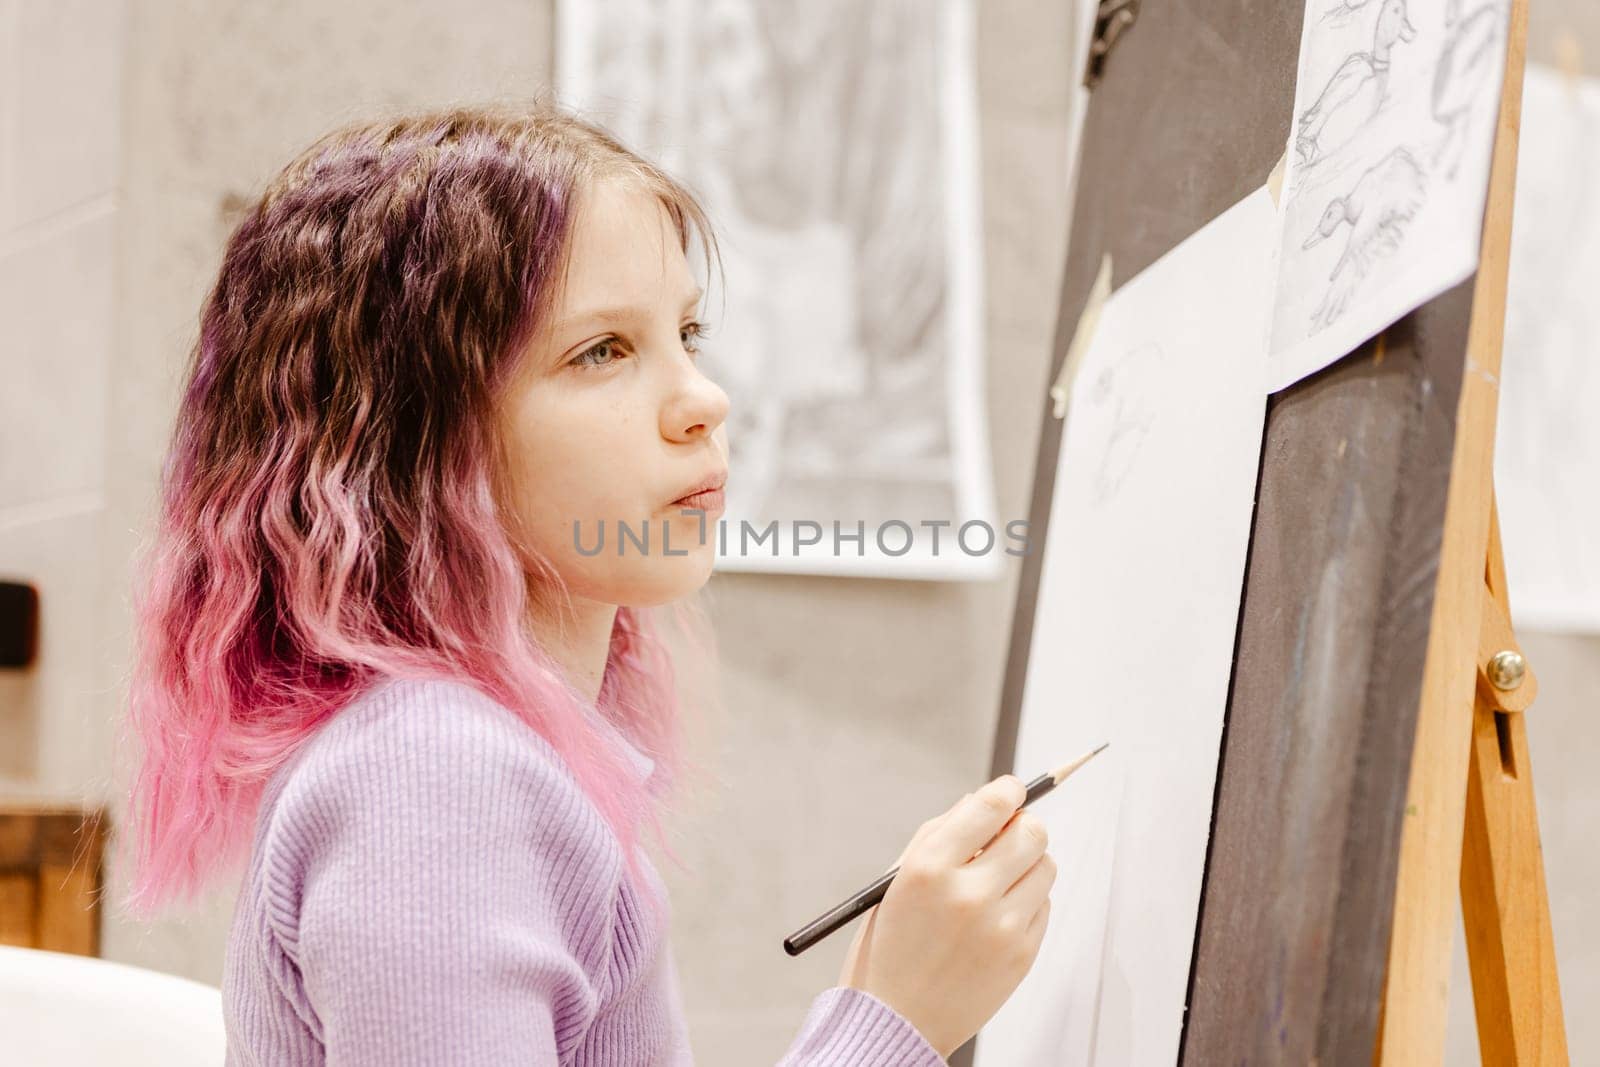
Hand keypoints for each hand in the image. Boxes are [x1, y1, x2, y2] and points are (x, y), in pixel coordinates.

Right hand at [837, 774, 1055, 1057]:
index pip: (990, 806)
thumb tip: (986, 801)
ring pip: (1046, 866)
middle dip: (1021, 825)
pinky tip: (997, 916)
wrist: (897, 1020)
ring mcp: (1000, 927)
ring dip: (1027, 864)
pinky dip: (1027, 901)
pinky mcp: (1022, 954)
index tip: (1012, 789)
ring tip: (998, 881)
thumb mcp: (898, 879)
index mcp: (929, 868)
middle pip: (1031, 831)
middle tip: (1007, 835)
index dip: (1008, 789)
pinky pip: (1044, 905)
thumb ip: (940, 835)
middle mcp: (968, 894)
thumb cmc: (891, 943)